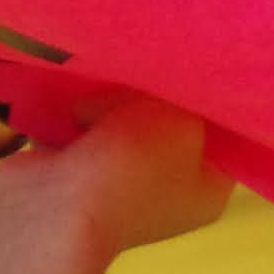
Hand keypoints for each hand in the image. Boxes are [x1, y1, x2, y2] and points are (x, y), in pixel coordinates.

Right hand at [0, 93, 230, 259]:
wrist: (53, 205)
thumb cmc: (133, 167)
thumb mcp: (182, 120)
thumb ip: (185, 96)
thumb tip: (151, 94)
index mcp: (205, 188)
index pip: (220, 135)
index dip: (208, 99)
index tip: (193, 68)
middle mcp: (167, 190)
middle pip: (168, 122)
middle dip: (148, 97)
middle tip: (134, 84)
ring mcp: (119, 184)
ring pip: (123, 122)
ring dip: (107, 104)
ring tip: (93, 100)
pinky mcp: (77, 175)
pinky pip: (86, 131)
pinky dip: (77, 115)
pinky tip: (71, 104)